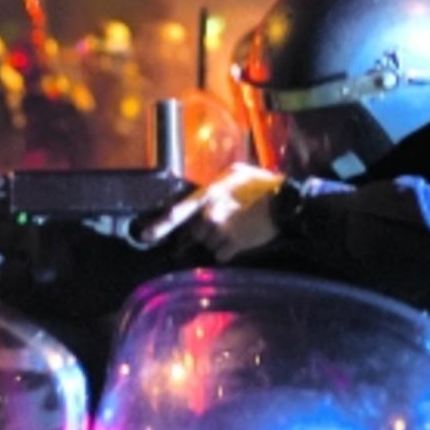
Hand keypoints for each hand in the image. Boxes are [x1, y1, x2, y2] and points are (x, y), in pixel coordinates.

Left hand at [136, 163, 284, 259]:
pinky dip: (228, 251)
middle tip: (223, 224)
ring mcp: (221, 232)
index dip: (161, 224)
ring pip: (208, 245)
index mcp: (209, 194)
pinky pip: (221, 255)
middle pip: (195, 232)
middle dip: (204, 232)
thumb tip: (203, 191)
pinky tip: (240, 240)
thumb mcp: (236, 173)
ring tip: (236, 229)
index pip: (179, 211)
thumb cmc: (261, 184)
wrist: (283, 204)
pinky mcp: (233, 246)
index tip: (146, 235)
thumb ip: (215, 183)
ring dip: (217, 241)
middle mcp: (211, 214)